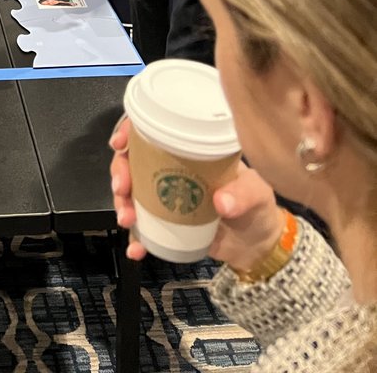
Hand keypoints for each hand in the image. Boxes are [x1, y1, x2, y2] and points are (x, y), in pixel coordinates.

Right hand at [110, 119, 283, 266]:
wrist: (259, 247)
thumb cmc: (257, 208)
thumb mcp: (256, 194)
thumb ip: (243, 195)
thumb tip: (222, 201)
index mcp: (190, 152)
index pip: (153, 131)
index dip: (130, 131)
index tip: (120, 143)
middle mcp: (172, 170)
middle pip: (133, 161)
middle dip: (120, 172)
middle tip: (122, 189)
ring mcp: (166, 197)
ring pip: (132, 193)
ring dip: (122, 204)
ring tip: (127, 220)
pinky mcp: (167, 225)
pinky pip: (144, 229)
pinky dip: (136, 238)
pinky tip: (135, 249)